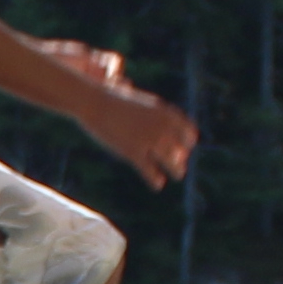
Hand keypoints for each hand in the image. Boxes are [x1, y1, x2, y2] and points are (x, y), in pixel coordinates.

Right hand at [39, 41, 197, 186]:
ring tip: (178, 175)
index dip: (189, 139)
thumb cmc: (111, 98)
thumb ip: (146, 108)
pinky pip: (149, 170)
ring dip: (176, 170)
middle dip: (181, 157)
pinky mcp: (133, 152)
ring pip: (170, 161)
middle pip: (181, 147)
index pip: (187, 129)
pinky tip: (158, 185)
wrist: (94, 102)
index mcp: (164, 111)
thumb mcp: (136, 99)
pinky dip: (155, 179)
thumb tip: (144, 104)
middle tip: (180, 165)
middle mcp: (161, 126)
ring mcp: (148, 140)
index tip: (188, 145)